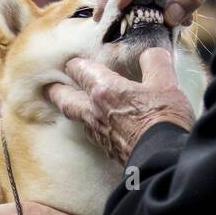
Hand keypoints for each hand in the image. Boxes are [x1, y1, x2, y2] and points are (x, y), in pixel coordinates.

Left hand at [46, 49, 193, 163]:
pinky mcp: (107, 150)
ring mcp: (99, 134)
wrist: (164, 160)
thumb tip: (151, 54)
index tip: (72, 62)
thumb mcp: (166, 82)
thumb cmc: (163, 120)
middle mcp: (95, 112)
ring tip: (72, 105)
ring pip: (77, 118)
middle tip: (49, 87)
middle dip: (56, 91)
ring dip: (73, 110)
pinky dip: (90, 126)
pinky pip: (92, 134)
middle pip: (66, 99)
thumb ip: (155, 62)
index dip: (74, 64)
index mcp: (105, 90)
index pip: (80, 70)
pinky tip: (97, 126)